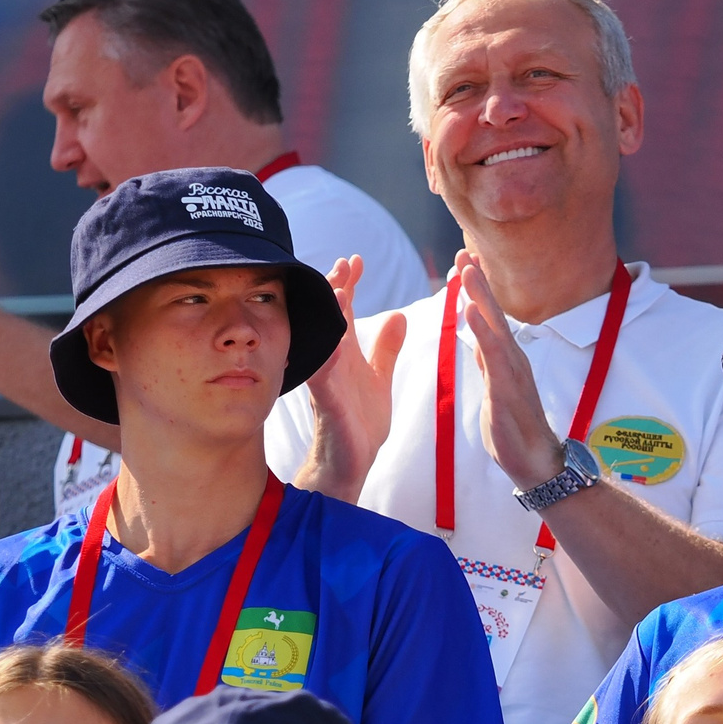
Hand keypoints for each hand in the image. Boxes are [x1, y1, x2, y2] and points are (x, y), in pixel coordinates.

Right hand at [296, 256, 404, 500]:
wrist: (351, 464)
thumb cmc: (359, 422)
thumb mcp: (379, 379)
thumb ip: (386, 349)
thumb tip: (399, 315)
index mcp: (346, 355)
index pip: (344, 311)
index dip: (348, 283)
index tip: (356, 259)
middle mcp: (333, 364)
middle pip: (329, 319)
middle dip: (334, 289)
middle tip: (343, 264)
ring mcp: (328, 384)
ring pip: (323, 344)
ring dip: (329, 319)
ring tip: (338, 291)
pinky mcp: (330, 408)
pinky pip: (324, 383)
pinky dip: (327, 364)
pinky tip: (335, 345)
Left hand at [457, 252, 568, 489]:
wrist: (534, 462)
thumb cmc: (514, 427)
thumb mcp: (495, 388)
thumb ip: (487, 363)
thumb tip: (478, 340)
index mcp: (506, 358)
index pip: (490, 317)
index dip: (478, 289)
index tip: (465, 260)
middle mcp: (512, 359)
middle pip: (493, 314)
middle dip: (478, 283)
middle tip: (464, 253)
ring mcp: (512, 374)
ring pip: (495, 330)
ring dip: (481, 299)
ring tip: (468, 274)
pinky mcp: (507, 392)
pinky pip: (493, 359)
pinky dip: (484, 334)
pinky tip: (474, 315)